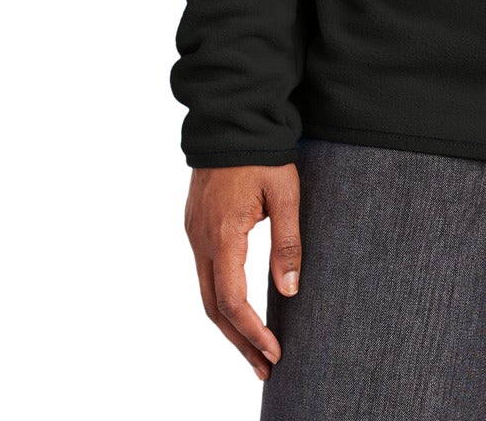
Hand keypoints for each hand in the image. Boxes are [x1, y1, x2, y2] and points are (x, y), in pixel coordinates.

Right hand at [184, 163, 302, 382]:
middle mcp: (201, 240)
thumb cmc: (262, 152)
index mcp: (223, 235)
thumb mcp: (285, 194)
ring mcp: (194, 233)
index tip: (275, 353)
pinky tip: (239, 310)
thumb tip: (291, 290)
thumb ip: (287, 243)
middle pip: (214, 308)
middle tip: (265, 369)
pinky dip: (221, 300)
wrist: (230, 117)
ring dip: (230, 325)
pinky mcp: (196, 226)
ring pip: (207, 293)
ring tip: (254, 350)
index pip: (233, 301)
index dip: (253, 332)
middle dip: (240, 342)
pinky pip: (205, 273)